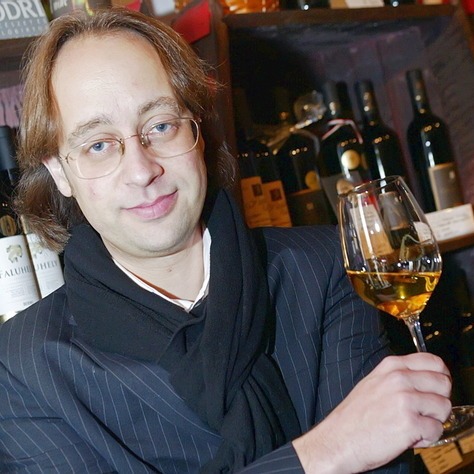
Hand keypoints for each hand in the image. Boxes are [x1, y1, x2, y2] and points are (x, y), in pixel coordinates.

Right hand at [293, 353, 451, 472]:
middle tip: (424, 411)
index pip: (434, 361)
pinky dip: (427, 438)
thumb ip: (400, 376)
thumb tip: (428, 379)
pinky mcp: (410, 424)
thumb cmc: (355, 415)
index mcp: (391, 366)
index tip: (436, 388)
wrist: (339, 439)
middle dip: (439, 400)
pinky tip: (409, 437)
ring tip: (414, 424)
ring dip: (433, 420)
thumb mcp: (374, 382)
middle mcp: (399, 379)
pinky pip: (437, 430)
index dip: (440, 376)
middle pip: (444, 383)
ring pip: (444, 407)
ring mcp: (405, 400)